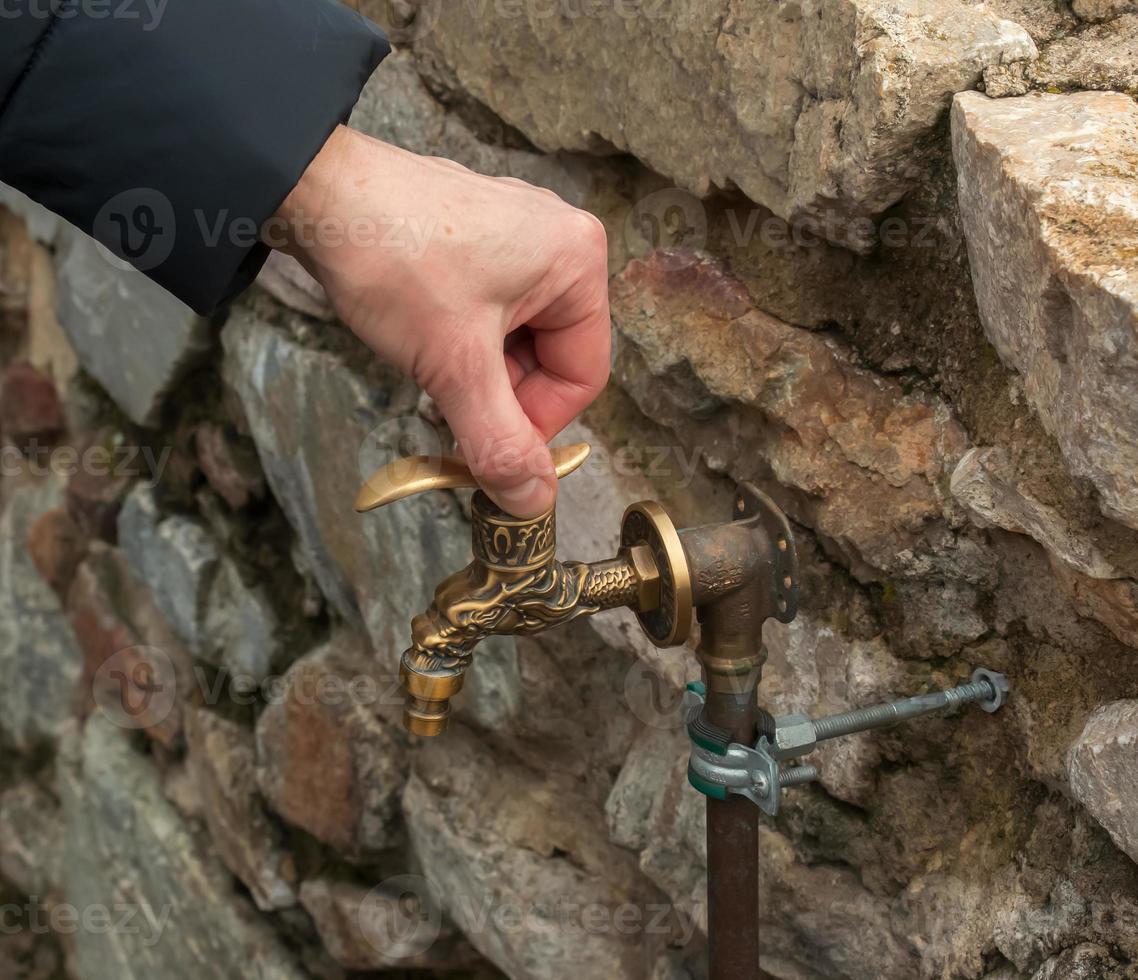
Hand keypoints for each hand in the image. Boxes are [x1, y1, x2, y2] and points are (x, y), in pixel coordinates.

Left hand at [270, 125, 611, 517]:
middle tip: (448, 401)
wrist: (312, 190)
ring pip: (516, 336)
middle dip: (500, 392)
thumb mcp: (454, 366)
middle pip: (550, 357)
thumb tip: (534, 502)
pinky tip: (422, 334)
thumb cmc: (393, 261)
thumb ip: (499, 441)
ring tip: (428, 361)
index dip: (536, 423)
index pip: (582, 376)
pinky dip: (461, 337)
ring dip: (476, 368)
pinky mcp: (479, 234)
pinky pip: (490, 308)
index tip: (487, 441)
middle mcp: (560, 239)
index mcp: (579, 262)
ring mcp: (518, 232)